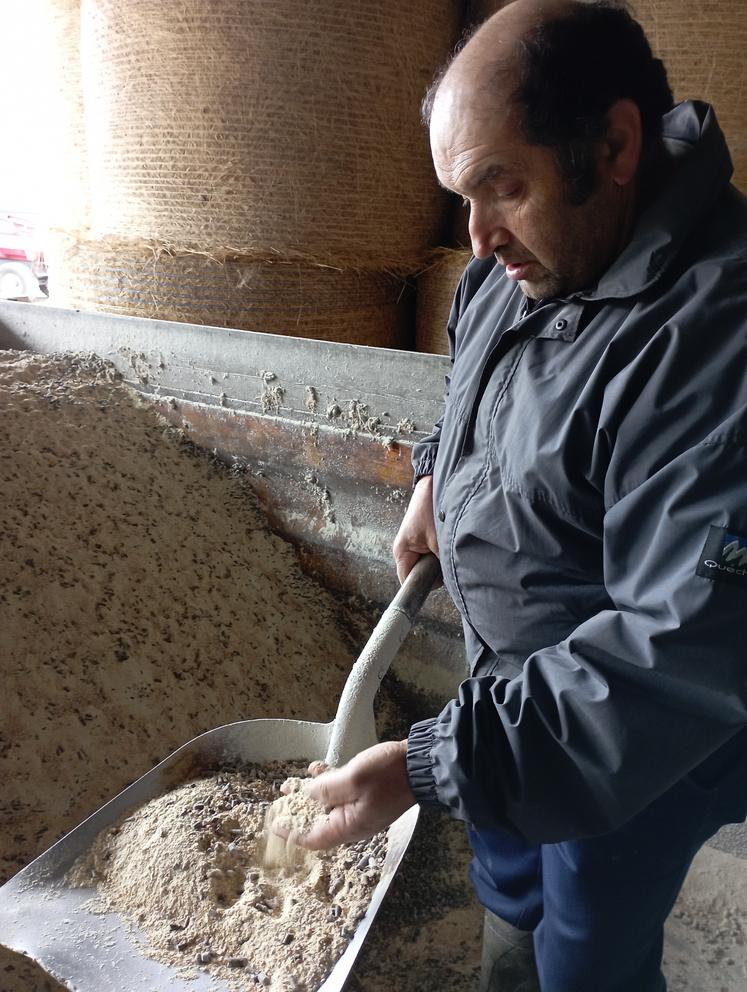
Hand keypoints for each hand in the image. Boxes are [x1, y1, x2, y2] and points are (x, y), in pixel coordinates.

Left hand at [282, 740, 414, 849]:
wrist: (421, 765)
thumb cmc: (389, 774)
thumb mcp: (353, 779)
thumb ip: (326, 789)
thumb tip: (306, 795)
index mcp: (349, 826)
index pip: (312, 839)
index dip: (291, 832)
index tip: (274, 823)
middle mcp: (353, 822)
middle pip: (317, 822)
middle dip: (296, 810)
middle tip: (281, 797)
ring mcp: (360, 809)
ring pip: (327, 806)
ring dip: (309, 794)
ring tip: (292, 782)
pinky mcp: (366, 795)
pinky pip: (340, 794)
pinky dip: (326, 783)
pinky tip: (317, 769)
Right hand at [393, 475, 439, 584]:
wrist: (434, 483)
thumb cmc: (430, 508)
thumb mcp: (438, 540)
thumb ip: (443, 563)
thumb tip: (454, 580)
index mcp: (402, 552)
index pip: (408, 581)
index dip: (424, 585)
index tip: (440, 584)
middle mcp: (407, 550)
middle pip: (420, 574)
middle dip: (436, 572)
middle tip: (449, 562)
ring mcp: (416, 544)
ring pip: (430, 564)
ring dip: (442, 560)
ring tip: (450, 548)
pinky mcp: (426, 538)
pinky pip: (434, 554)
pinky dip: (444, 551)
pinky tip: (450, 543)